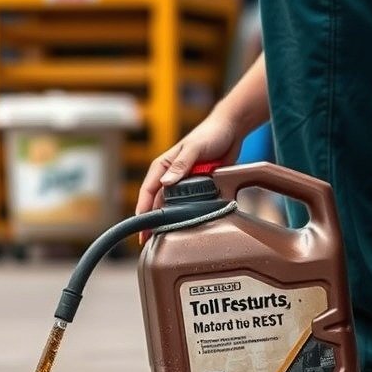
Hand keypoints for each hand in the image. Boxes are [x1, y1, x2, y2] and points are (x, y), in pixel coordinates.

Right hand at [135, 111, 242, 239]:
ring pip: (172, 206)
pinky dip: (186, 215)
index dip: (142, 210)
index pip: (147, 191)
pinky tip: (185, 227)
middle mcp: (170, 176)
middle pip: (157, 203)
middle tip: (149, 242)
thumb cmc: (209, 134)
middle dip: (152, 222)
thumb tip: (165, 183)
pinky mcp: (198, 187)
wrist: (231, 130)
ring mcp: (184, 183)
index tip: (140, 228)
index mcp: (162, 166)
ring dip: (168, 221)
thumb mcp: (194, 148)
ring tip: (165, 240)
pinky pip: (189, 204)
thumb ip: (181, 165)